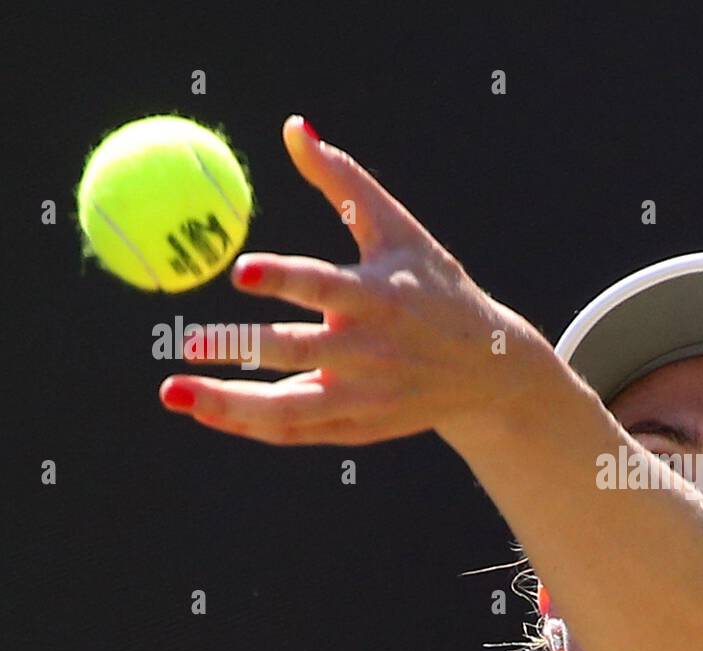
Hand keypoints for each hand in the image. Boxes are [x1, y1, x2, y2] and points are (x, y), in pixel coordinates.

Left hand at [159, 115, 546, 444]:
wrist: (490, 369)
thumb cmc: (436, 288)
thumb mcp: (401, 231)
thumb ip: (344, 182)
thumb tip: (294, 127)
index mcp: (381, 297)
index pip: (327, 287)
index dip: (285, 280)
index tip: (241, 269)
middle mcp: (372, 352)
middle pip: (298, 352)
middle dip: (241, 347)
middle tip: (186, 341)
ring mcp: (365, 397)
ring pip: (290, 408)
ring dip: (229, 404)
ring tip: (172, 390)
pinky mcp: (360, 427)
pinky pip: (297, 431)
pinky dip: (250, 424)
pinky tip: (206, 410)